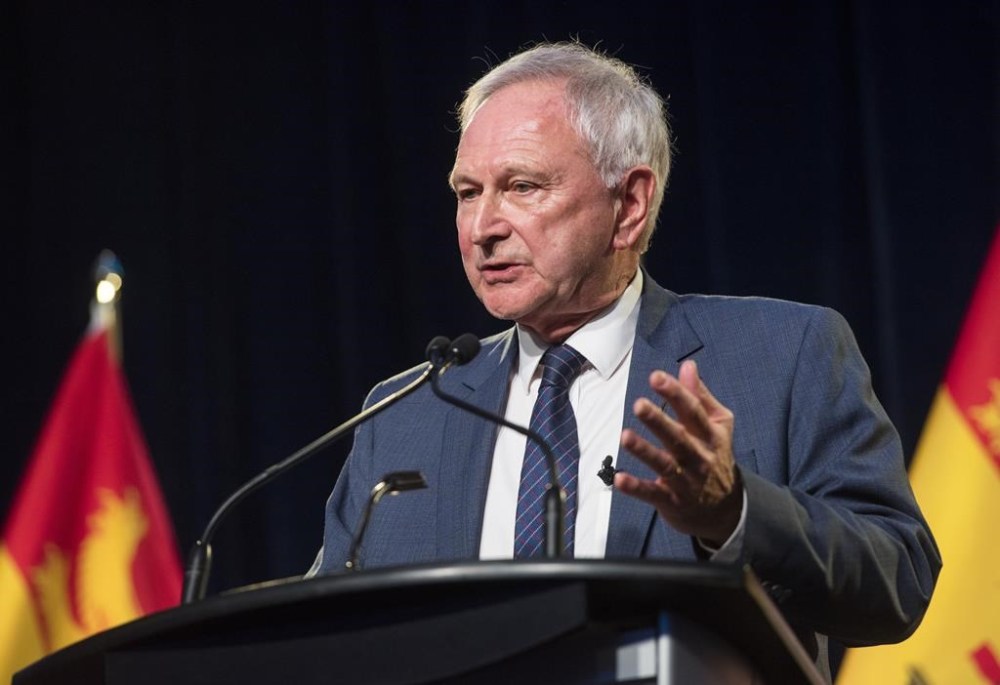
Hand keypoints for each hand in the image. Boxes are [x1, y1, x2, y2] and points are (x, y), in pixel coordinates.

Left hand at [616, 360, 741, 546]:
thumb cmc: (715, 457)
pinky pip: (652, 493)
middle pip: (678, 437)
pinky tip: (619, 479)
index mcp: (711, 435)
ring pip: (664, 464)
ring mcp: (686, 481)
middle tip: (639, 405)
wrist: (726, 510)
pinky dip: (636, 487)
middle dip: (658, 421)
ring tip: (625, 436)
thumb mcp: (717, 426)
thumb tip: (688, 365)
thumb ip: (700, 396)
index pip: (693, 411)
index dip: (676, 393)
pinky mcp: (671, 500)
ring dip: (644, 451)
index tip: (656, 377)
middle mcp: (700, 457)